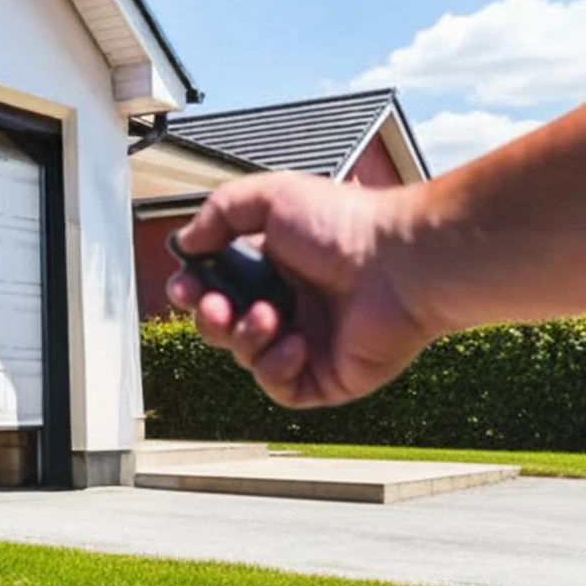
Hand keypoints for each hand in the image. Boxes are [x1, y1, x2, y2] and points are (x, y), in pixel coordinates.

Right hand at [164, 173, 440, 407]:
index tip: (186, 285)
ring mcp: (308, 342)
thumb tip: (186, 242)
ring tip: (268, 316)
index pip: (217, 285)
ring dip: (245, 338)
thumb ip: (219, 213)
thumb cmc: (347, 225)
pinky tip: (295, 343)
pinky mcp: (327, 375)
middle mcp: (290, 304)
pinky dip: (276, 367)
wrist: (400, 263)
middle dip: (210, 319)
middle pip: (223, 326)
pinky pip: (281, 388)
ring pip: (247, 357)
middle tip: (218, 306)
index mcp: (274, 265)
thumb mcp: (270, 197)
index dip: (195, 289)